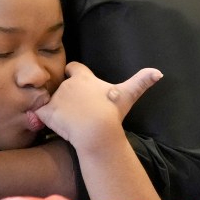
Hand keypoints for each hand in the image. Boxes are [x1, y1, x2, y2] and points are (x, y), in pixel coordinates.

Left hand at [35, 62, 161, 151]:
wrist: (97, 131)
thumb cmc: (112, 112)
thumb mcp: (128, 94)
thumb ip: (142, 81)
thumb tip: (159, 72)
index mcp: (83, 78)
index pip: (73, 68)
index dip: (73, 75)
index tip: (77, 83)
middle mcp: (67, 84)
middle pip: (61, 87)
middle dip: (65, 96)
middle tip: (75, 111)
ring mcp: (56, 98)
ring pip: (51, 101)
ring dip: (56, 108)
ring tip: (67, 122)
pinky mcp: (48, 113)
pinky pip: (40, 113)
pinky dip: (42, 118)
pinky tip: (52, 126)